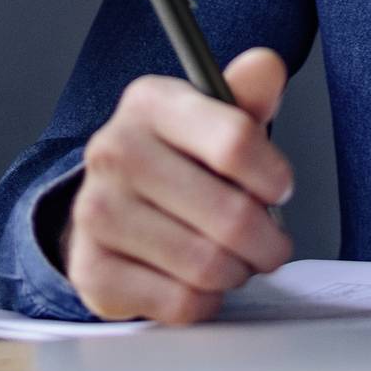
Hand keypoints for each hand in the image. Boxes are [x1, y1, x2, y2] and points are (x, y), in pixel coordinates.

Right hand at [62, 48, 295, 323]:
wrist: (112, 207)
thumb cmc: (177, 162)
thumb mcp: (213, 120)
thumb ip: (247, 96)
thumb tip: (267, 66)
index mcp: (149, 103)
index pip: (236, 141)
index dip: (273, 176)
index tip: (278, 187)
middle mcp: (113, 151)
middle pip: (231, 215)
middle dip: (267, 241)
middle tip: (269, 243)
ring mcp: (96, 212)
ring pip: (208, 265)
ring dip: (237, 272)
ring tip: (233, 260)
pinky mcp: (92, 270)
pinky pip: (180, 303)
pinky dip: (204, 300)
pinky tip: (197, 281)